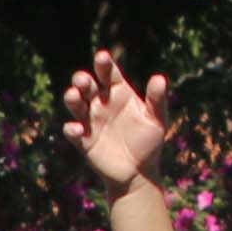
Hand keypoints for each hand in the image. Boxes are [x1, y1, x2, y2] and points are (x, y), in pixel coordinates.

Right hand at [61, 51, 174, 190]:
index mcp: (118, 93)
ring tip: (74, 96)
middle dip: (82, 80)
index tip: (102, 57)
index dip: (104, 64)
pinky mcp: (83, 140)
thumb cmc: (149, 142)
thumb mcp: (156, 120)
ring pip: (76, 104)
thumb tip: (159, 78)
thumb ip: (157, 100)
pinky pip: (72, 131)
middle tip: (83, 80)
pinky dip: (72, 129)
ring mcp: (90, 121)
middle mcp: (101, 103)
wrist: (139, 173)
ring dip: (72, 98)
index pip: (108, 74)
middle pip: (87, 86)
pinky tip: (79, 129)